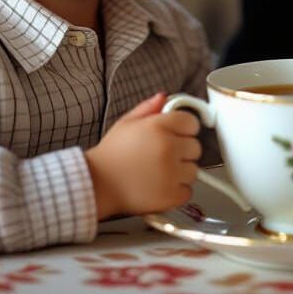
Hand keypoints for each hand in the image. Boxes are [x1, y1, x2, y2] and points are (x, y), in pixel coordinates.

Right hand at [84, 92, 201, 218]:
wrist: (97, 184)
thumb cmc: (110, 155)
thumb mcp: (126, 123)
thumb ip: (148, 108)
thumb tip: (164, 97)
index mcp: (159, 127)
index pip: (191, 123)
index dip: (184, 129)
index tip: (177, 135)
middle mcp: (168, 148)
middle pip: (195, 147)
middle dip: (182, 151)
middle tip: (163, 155)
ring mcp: (171, 173)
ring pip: (193, 170)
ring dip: (181, 172)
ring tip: (159, 172)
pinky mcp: (170, 196)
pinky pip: (187, 191)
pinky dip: (177, 192)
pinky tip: (160, 186)